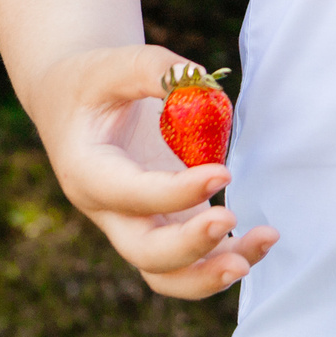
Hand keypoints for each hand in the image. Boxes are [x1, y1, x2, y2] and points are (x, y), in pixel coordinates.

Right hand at [32, 43, 279, 299]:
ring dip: (213, 272)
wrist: (70, 105)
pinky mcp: (161, 227)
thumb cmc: (95, 82)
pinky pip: (189, 262)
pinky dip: (223, 258)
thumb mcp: (117, 62)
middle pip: (144, 252)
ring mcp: (135, 225)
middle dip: (190, 247)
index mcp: (88, 171)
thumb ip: (156, 69)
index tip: (224, 172)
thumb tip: (200, 78)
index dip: (176, 193)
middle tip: (231, 219)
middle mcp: (108, 211)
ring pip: (167, 274)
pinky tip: (261, 239)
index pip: (130, 195)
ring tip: (265, 240)